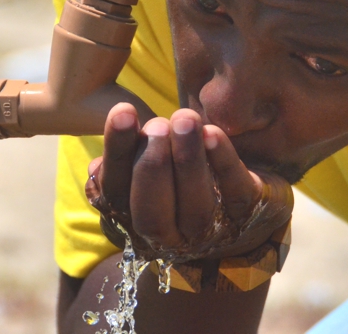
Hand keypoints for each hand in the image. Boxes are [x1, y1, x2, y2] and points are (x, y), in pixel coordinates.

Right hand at [85, 103, 292, 260]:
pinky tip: (212, 133)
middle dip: (153, 167)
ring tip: (184, 119)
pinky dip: (223, 161)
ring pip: (197, 207)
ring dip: (188, 161)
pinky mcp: (250, 212)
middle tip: (158, 126)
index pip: (117, 193)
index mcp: (137, 221)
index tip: (122, 111)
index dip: (118, 153)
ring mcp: (213, 230)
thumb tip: (97, 166)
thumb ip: (125, 166)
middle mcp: (172, 236)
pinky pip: (236, 191)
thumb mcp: (149, 172)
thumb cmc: (181, 177)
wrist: (246, 205)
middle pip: (153, 214)